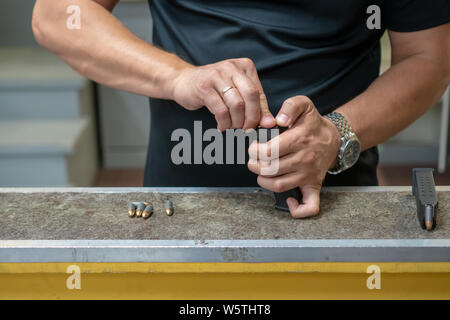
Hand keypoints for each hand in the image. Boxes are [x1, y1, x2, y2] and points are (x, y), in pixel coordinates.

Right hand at [171, 58, 275, 130]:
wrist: (182, 81)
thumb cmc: (213, 89)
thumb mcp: (236, 92)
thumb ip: (254, 105)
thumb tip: (270, 123)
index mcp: (244, 66)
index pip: (259, 92)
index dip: (261, 113)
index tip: (260, 126)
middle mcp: (232, 67)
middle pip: (251, 96)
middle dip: (251, 118)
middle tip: (247, 129)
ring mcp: (217, 75)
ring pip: (236, 104)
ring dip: (237, 122)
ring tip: (232, 127)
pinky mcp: (204, 87)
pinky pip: (221, 110)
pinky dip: (224, 123)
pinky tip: (222, 126)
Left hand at [248, 96, 340, 217]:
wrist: (334, 139)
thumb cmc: (313, 124)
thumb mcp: (304, 105)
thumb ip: (291, 105)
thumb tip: (279, 119)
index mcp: (299, 140)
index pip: (268, 152)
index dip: (254, 151)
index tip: (254, 148)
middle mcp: (304, 159)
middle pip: (270, 169)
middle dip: (255, 165)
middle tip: (253, 160)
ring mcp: (309, 175)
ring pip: (279, 185)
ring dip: (263, 181)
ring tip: (261, 172)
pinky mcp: (314, 186)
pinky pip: (310, 206)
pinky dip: (298, 210)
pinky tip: (289, 201)